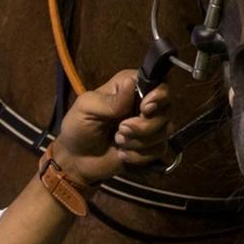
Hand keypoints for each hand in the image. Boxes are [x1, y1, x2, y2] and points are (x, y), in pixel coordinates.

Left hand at [51, 70, 171, 185]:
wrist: (77, 160)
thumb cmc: (78, 127)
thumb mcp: (87, 108)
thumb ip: (111, 100)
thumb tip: (131, 83)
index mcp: (130, 86)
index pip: (159, 84)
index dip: (158, 97)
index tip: (144, 109)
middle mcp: (145, 102)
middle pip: (166, 109)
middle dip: (144, 125)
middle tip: (120, 130)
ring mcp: (150, 125)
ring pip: (165, 130)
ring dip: (139, 142)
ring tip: (117, 142)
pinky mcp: (151, 146)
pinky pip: (159, 149)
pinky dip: (139, 155)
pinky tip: (123, 154)